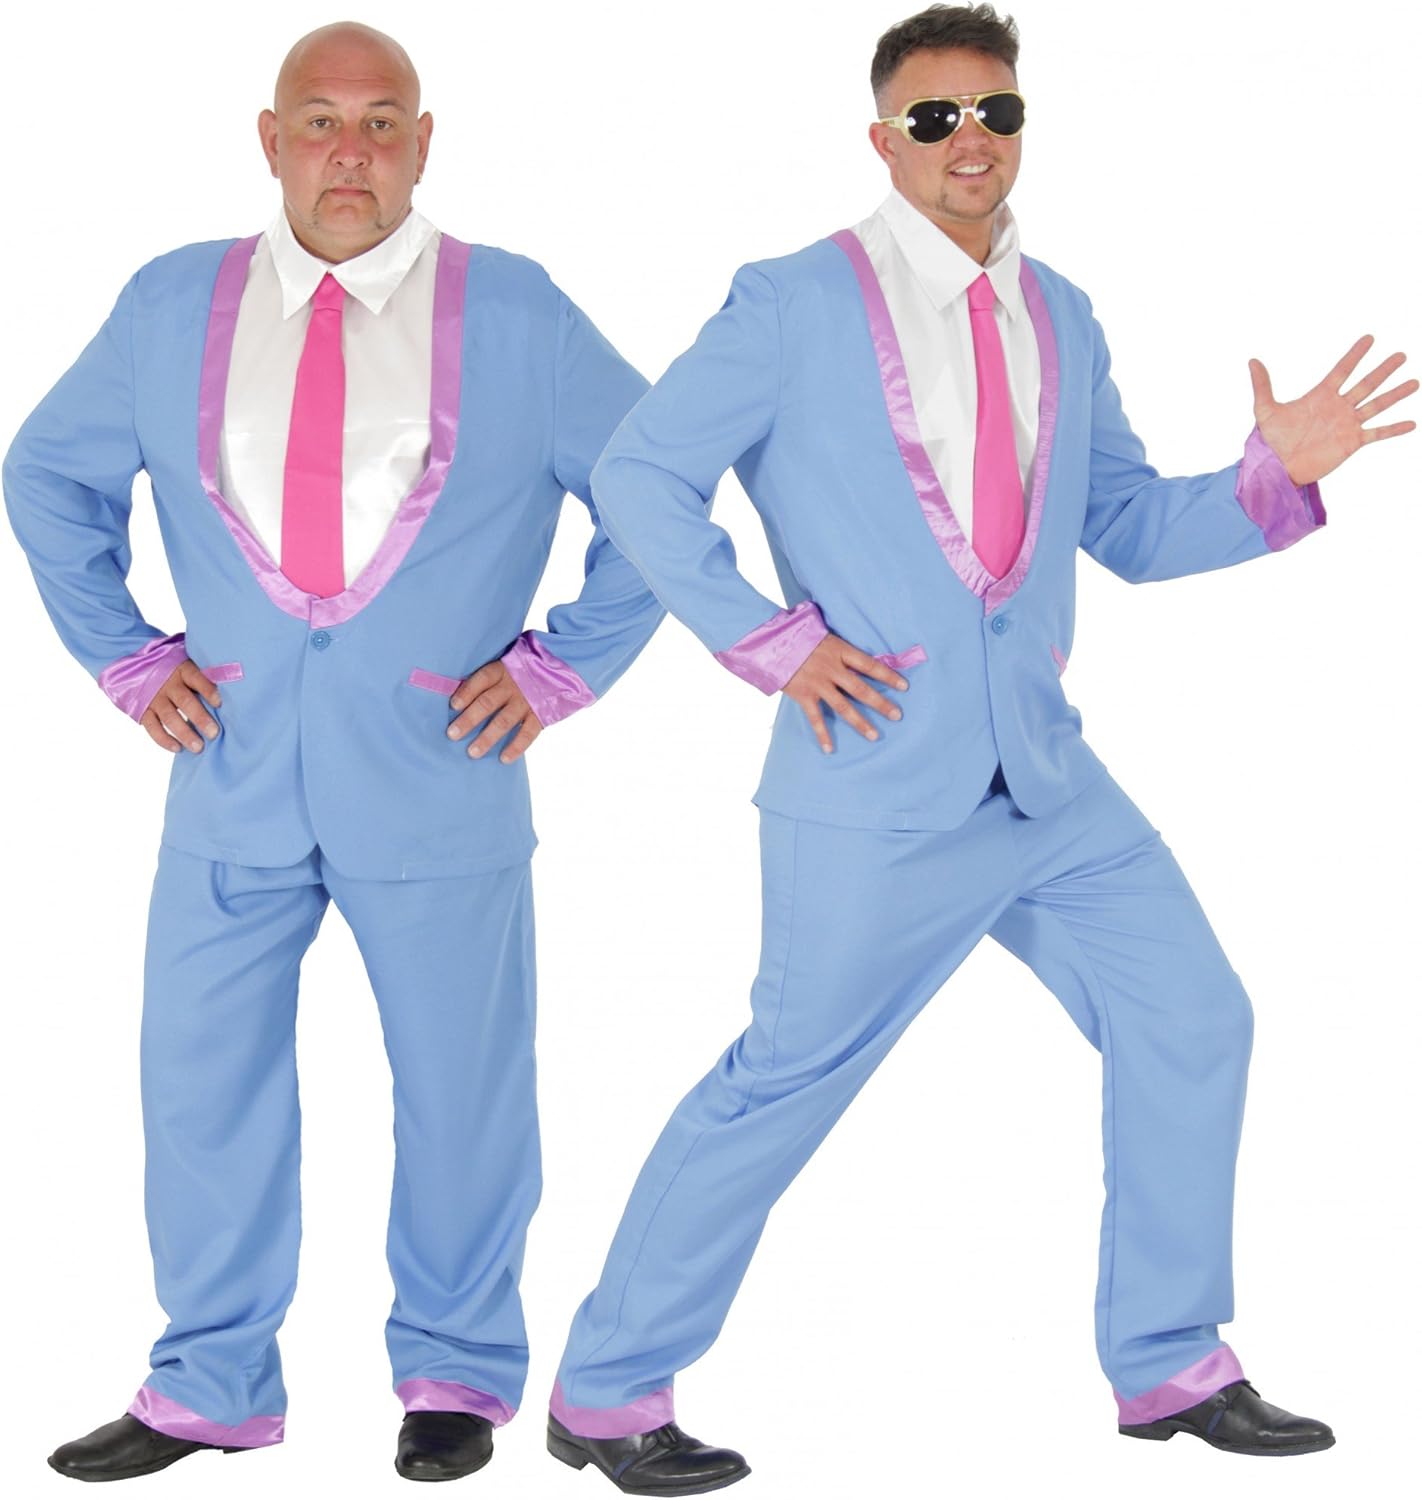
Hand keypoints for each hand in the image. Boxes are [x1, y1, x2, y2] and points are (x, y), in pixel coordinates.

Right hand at [141, 660, 221, 752]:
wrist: (138, 667)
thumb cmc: (175, 671)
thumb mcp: (188, 667)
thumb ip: (204, 679)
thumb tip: (231, 695)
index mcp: (182, 670)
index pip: (196, 678)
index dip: (208, 690)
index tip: (219, 703)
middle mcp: (167, 684)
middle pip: (185, 701)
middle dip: (200, 718)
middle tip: (213, 733)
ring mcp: (154, 698)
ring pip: (170, 717)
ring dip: (185, 734)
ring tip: (199, 747)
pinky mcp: (142, 710)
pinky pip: (153, 727)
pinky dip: (164, 740)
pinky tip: (178, 749)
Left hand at [446, 660, 544, 763]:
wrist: (555, 673)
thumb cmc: (519, 674)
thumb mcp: (504, 669)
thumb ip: (486, 682)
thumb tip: (457, 702)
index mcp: (501, 671)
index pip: (482, 680)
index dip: (467, 692)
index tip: (453, 705)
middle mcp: (513, 686)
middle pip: (488, 703)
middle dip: (469, 719)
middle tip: (452, 734)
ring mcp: (526, 702)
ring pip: (504, 721)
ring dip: (487, 738)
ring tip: (473, 752)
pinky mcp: (540, 715)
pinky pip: (528, 733)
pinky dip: (516, 747)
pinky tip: (504, 759)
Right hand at [784, 634, 908, 753]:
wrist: (770, 641)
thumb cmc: (799, 636)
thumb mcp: (824, 637)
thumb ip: (841, 651)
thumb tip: (861, 664)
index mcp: (839, 650)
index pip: (870, 665)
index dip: (888, 675)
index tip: (904, 686)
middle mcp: (831, 668)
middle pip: (861, 689)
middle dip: (880, 703)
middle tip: (897, 716)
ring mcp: (818, 683)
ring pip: (843, 706)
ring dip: (860, 722)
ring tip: (874, 736)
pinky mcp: (803, 695)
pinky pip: (815, 718)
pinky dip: (822, 734)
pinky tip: (830, 749)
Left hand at [1250, 335, 1416, 485]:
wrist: (1277, 468)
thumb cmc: (1270, 441)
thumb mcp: (1265, 410)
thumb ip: (1262, 385)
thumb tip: (1252, 361)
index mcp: (1321, 396)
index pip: (1342, 370)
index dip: (1355, 355)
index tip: (1370, 338)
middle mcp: (1338, 407)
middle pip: (1366, 384)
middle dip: (1384, 370)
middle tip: (1402, 355)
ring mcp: (1347, 424)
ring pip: (1376, 405)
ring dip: (1395, 394)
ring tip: (1415, 382)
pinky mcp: (1351, 443)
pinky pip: (1377, 434)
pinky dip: (1394, 429)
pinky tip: (1412, 424)